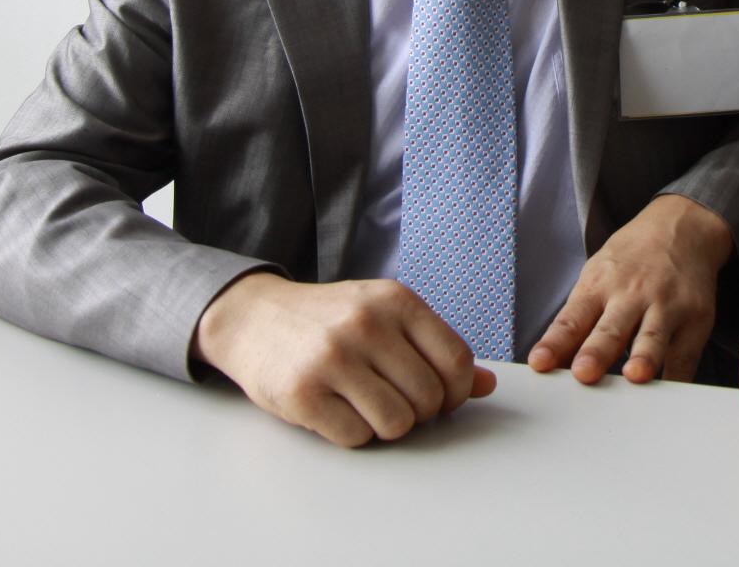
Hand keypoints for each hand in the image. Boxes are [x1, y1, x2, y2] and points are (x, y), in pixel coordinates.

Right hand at [191, 273, 495, 446]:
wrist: (254, 318)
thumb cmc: (328, 319)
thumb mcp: (384, 316)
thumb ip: (434, 347)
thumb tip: (485, 386)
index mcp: (395, 300)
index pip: (454, 361)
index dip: (454, 392)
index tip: (440, 398)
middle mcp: (366, 325)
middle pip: (427, 398)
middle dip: (418, 412)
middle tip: (395, 400)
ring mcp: (332, 359)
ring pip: (396, 424)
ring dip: (387, 426)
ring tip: (366, 404)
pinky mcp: (302, 393)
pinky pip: (356, 437)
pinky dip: (354, 433)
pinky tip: (338, 409)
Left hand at [527, 194, 732, 383]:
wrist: (683, 228)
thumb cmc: (632, 259)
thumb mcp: (598, 274)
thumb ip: (580, 316)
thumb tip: (555, 360)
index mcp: (599, 285)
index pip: (572, 319)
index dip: (555, 342)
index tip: (540, 363)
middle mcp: (631, 294)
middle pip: (610, 330)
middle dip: (596, 352)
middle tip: (583, 373)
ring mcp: (666, 305)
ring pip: (652, 338)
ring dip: (643, 358)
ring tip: (635, 375)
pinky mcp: (696, 318)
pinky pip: (685, 355)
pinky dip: (677, 377)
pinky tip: (668, 395)